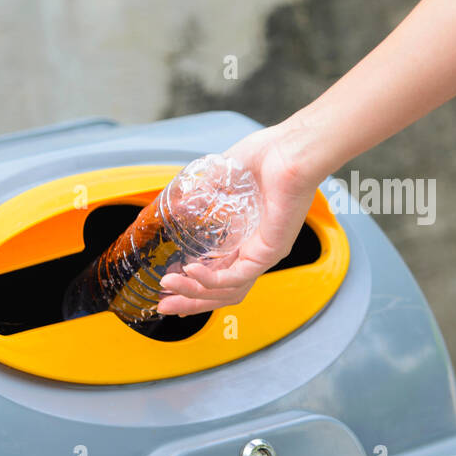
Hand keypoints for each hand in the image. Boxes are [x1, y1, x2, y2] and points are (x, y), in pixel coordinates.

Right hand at [156, 120, 322, 315]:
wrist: (292, 150)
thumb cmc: (270, 155)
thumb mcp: (224, 176)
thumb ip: (202, 192)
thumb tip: (176, 203)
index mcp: (247, 236)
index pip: (221, 272)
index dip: (195, 284)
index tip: (170, 285)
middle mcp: (257, 250)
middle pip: (223, 291)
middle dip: (190, 301)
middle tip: (163, 305)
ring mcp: (265, 254)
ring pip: (228, 290)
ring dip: (195, 293)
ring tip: (168, 287)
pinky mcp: (270, 252)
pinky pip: (237, 277)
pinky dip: (211, 279)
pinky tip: (191, 271)